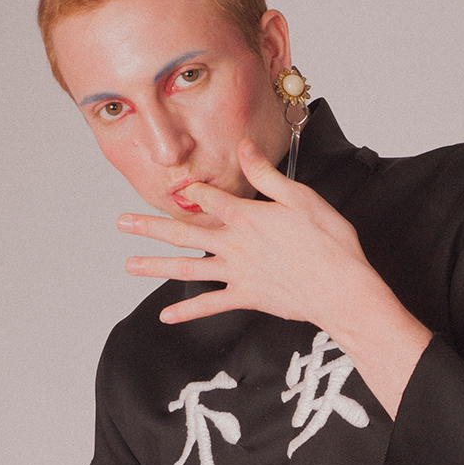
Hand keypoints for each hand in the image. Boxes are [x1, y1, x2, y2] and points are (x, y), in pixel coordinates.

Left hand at [119, 138, 371, 331]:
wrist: (341, 289)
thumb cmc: (329, 243)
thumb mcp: (301, 197)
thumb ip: (267, 175)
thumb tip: (244, 147)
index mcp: (246, 217)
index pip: (209, 198)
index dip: (195, 189)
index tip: (185, 186)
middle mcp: (234, 244)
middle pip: (183, 232)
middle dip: (150, 226)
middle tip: (122, 223)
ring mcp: (237, 273)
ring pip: (187, 268)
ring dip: (155, 266)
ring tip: (130, 264)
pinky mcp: (247, 297)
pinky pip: (210, 304)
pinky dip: (188, 311)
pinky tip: (166, 316)